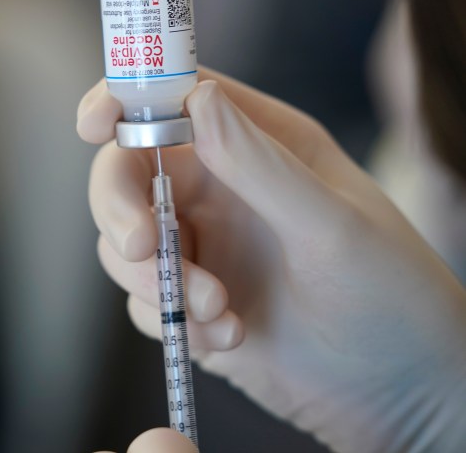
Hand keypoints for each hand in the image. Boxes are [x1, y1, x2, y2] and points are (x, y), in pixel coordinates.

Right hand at [77, 67, 465, 452]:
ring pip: (125, 242)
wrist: (398, 394)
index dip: (123, 98)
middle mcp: (219, 187)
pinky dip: (174, 322)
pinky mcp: (190, 301)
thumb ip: (259, 164)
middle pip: (125, 172)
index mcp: (257, 144)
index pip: (173, 97)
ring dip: (156, 279)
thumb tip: (195, 98)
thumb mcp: (332, 225)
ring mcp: (201, 246)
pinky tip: (230, 338)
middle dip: (121, 210)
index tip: (94, 123)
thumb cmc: (391, 295)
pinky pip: (143, 301)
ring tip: (218, 309)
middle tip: (144, 246)